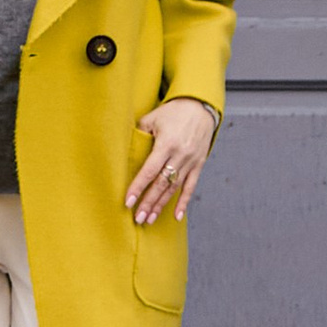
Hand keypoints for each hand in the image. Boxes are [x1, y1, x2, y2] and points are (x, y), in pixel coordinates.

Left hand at [127, 98, 216, 224]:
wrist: (201, 107)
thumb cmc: (174, 111)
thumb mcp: (153, 117)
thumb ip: (139, 133)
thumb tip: (124, 148)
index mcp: (167, 143)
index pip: (149, 170)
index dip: (138, 187)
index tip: (128, 202)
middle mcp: (180, 155)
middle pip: (161, 183)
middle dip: (148, 202)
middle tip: (137, 218)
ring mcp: (191, 161)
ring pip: (174, 188)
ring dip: (161, 205)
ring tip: (149, 219)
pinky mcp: (199, 164)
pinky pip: (191, 186)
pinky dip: (184, 202)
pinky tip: (176, 216)